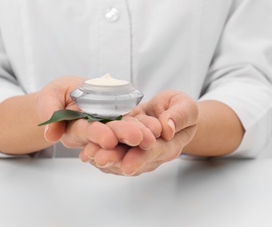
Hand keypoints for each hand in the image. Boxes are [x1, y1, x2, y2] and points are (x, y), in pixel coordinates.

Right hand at [37, 77, 159, 150]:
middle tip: (140, 138)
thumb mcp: (49, 97)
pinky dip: (144, 124)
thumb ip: (49, 111)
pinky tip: (157, 126)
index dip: (97, 135)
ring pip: (124, 130)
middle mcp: (93, 133)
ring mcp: (108, 127)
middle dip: (123, 136)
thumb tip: (50, 134)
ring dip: (139, 133)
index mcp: (73, 129)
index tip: (108, 139)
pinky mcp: (120, 119)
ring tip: (154, 133)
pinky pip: (133, 121)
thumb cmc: (57, 95)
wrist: (71, 93)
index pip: (85, 132)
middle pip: (109, 134)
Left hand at [79, 91, 198, 175]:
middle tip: (100, 159)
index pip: (155, 152)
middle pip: (133, 159)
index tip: (127, 165)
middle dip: (116, 160)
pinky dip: (99, 151)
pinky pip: (112, 150)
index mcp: (170, 145)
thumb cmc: (180, 110)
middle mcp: (151, 153)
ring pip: (120, 158)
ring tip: (89, 155)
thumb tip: (167, 127)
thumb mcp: (186, 107)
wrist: (172, 112)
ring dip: (104, 157)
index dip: (141, 158)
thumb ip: (180, 116)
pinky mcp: (124, 144)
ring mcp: (136, 150)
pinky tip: (86, 153)